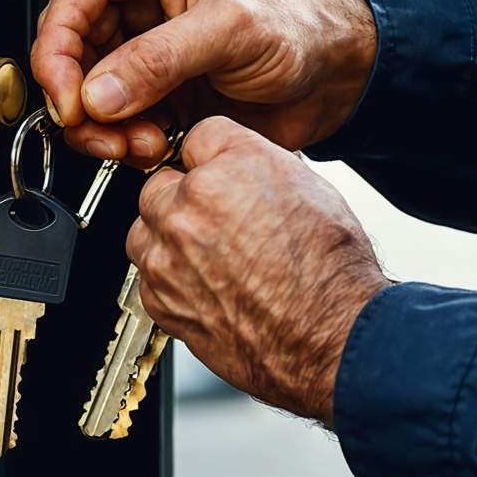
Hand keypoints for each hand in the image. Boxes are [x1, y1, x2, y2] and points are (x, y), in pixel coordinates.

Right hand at [30, 0, 376, 166]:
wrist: (341, 81)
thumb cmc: (306, 29)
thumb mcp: (236, 30)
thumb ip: (162, 59)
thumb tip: (97, 92)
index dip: (61, 34)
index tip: (64, 86)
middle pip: (78, 37)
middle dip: (78, 88)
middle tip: (91, 123)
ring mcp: (154, 44)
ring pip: (92, 83)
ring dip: (102, 122)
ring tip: (134, 142)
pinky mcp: (162, 87)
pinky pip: (119, 114)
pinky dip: (124, 137)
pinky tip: (153, 145)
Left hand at [126, 117, 387, 424]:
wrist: (331, 337)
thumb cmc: (330, 270)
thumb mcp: (310, 187)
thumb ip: (256, 164)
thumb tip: (236, 162)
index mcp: (228, 169)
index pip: (198, 139)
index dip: (213, 159)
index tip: (218, 172)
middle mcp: (189, 207)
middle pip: (161, 183)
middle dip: (184, 198)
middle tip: (219, 221)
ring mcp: (168, 257)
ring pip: (145, 231)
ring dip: (169, 238)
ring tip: (211, 257)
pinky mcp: (161, 300)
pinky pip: (148, 277)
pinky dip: (171, 280)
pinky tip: (208, 287)